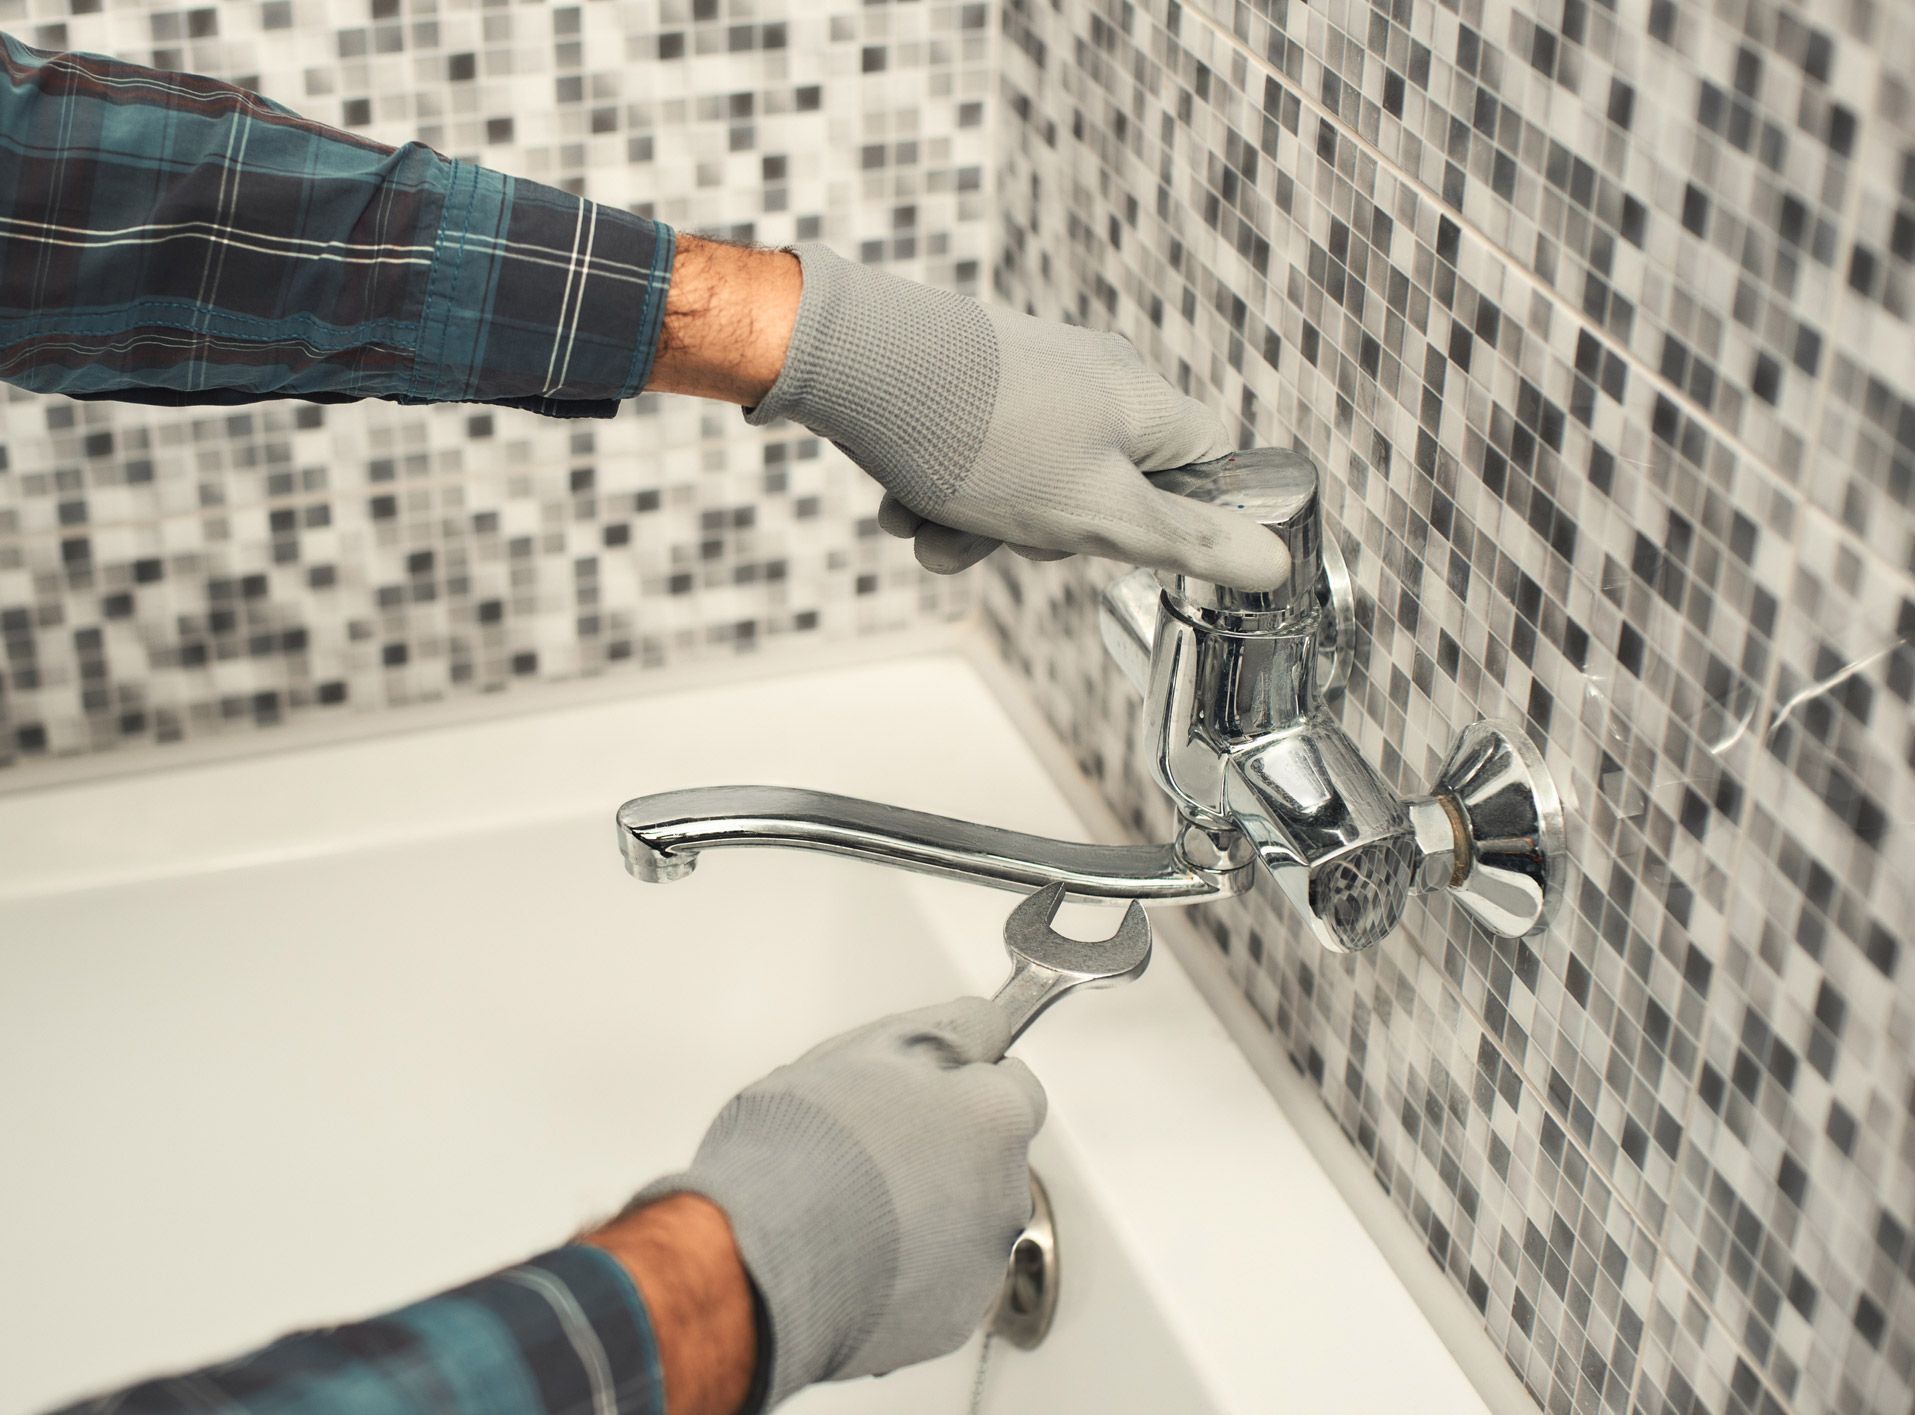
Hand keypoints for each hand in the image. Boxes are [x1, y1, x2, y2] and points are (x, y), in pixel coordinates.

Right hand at [629, 998, 1045, 1408]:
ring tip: (847, 1206)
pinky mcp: (945, 1324)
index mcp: (996, 1118)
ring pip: (962, 1223)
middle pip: (989, 1159)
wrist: (759, 1263)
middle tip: (870, 1145)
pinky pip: (934, 1283)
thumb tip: (986, 1028)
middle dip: (944, 1149)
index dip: (962, 1081)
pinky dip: (904, 1271)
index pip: (1014, 1087)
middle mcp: (1006, 1195)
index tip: (920, 1089)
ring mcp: (978, 1267)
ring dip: (925, 1211)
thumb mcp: (873, 1047)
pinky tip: (848, 1255)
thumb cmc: (807, 1147)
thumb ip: (949, 1031)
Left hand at [740, 244, 1290, 587]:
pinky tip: (901, 502)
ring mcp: (1027, 379)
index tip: (1134, 548)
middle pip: (1106, 490)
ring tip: (931, 528)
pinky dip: (939, 495)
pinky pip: (974, 461)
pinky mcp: (968, 384)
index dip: (1182, 522)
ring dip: (976, 528)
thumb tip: (1274, 561)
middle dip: (1047, 535)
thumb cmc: (985, 439)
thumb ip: (1186, 543)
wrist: (855, 366)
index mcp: (1145, 402)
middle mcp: (1094, 379)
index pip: (1209, 468)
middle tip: (1014, 535)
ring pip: (1026, 486)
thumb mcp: (1099, 513)